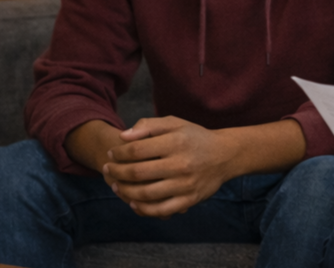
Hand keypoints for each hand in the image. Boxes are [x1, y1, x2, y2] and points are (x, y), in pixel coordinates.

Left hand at [102, 116, 236, 217]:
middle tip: (108, 169)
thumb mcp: (175, 123)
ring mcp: (186, 184)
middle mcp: (181, 163)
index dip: (119, 153)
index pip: (137, 150)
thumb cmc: (195, 138)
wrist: (225, 155)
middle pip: (138, 172)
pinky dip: (144, 209)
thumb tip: (122, 137)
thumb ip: (148, 126)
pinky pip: (161, 209)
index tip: (111, 153)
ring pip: (146, 193)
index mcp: (176, 142)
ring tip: (116, 185)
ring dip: (125, 191)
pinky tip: (133, 202)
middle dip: (117, 172)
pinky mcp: (190, 199)